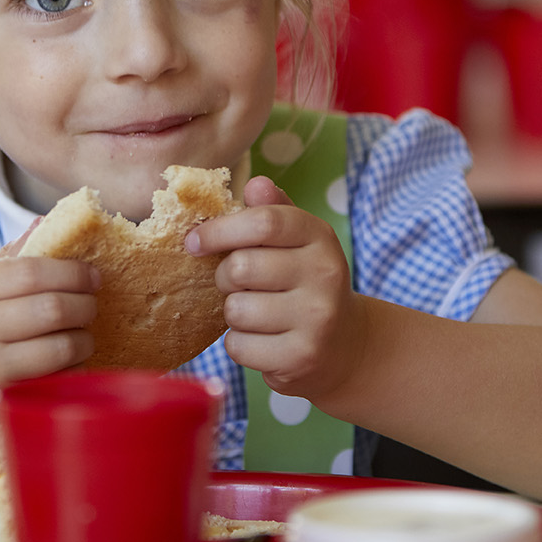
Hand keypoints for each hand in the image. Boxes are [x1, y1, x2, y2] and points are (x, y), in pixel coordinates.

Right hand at [0, 233, 98, 423]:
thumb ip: (6, 259)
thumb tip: (44, 222)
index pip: (32, 272)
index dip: (71, 271)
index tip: (91, 274)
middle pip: (51, 309)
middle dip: (85, 304)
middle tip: (91, 303)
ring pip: (60, 348)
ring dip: (84, 338)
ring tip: (82, 333)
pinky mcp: (3, 402)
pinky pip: (58, 381)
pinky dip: (74, 369)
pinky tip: (68, 361)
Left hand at [188, 175, 364, 401]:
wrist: (347, 345)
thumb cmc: (307, 284)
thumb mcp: (300, 242)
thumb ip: (274, 212)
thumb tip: (254, 184)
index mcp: (320, 238)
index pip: (263, 222)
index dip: (219, 229)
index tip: (194, 241)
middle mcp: (325, 275)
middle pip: (240, 267)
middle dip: (225, 276)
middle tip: (237, 284)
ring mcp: (316, 319)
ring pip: (236, 309)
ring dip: (233, 313)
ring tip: (256, 313)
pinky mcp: (300, 357)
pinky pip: (239, 345)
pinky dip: (239, 343)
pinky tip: (262, 340)